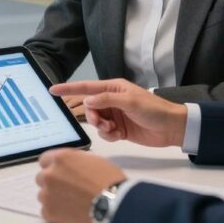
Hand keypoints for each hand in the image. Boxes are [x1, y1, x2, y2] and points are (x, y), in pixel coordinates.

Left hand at [36, 149, 125, 222]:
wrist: (113, 203)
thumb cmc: (108, 179)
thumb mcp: (91, 159)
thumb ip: (74, 160)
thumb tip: (69, 165)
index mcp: (60, 159)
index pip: (45, 160)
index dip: (53, 166)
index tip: (60, 172)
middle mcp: (50, 175)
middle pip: (42, 178)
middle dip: (53, 182)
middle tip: (67, 188)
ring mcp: (47, 194)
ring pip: (43, 194)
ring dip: (53, 196)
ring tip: (71, 201)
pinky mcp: (49, 212)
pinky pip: (46, 210)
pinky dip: (55, 211)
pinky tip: (70, 211)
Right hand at [51, 79, 186, 147]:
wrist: (171, 128)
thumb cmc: (153, 110)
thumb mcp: (129, 102)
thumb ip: (106, 100)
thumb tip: (87, 101)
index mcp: (113, 88)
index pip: (86, 87)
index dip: (69, 88)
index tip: (53, 90)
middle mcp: (111, 100)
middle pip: (89, 108)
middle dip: (93, 117)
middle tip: (103, 123)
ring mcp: (115, 115)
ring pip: (96, 122)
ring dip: (101, 127)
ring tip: (114, 130)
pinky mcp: (119, 129)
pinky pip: (104, 133)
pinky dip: (108, 135)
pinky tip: (119, 135)